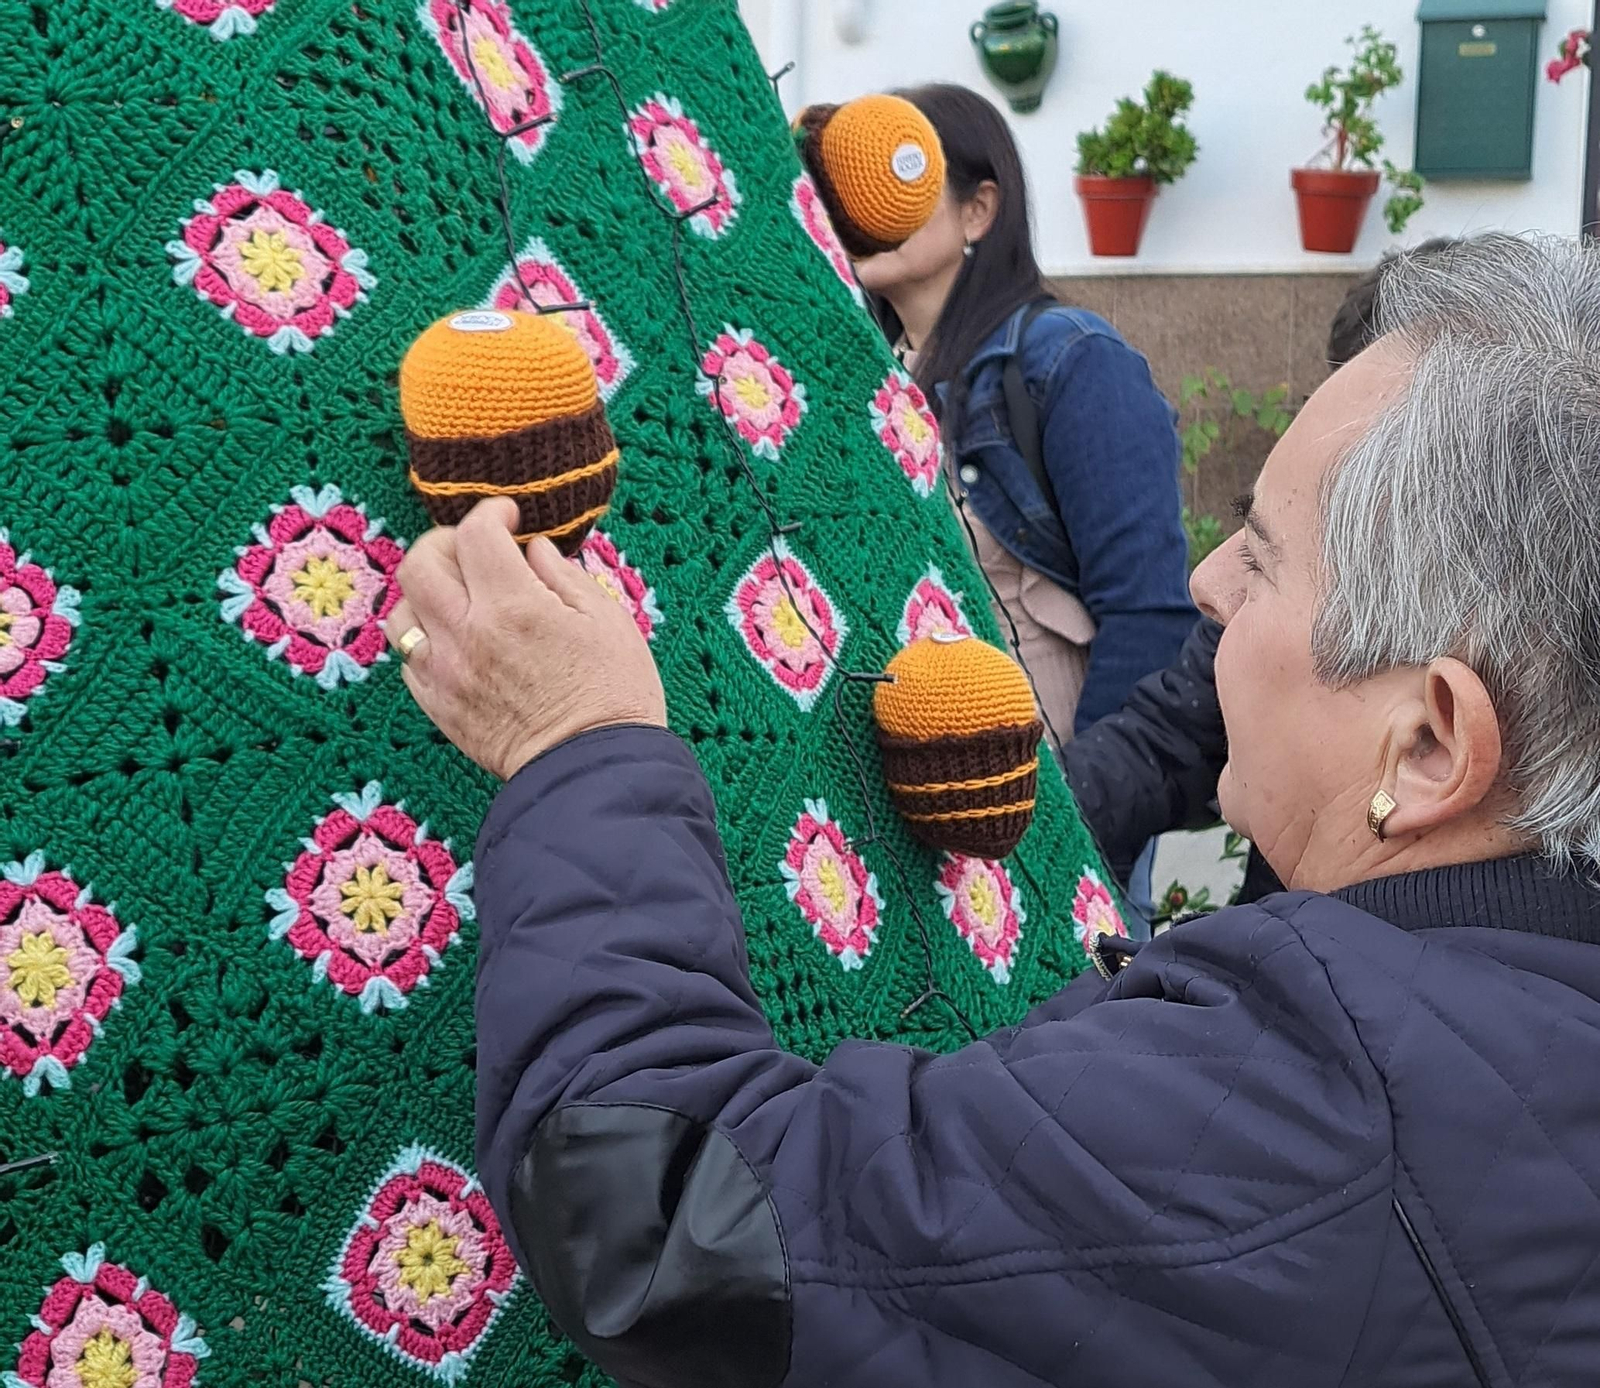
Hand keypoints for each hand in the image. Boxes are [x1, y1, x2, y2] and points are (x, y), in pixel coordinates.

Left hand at [385, 499, 666, 780]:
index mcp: (514, 606)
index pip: (477, 533)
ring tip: (459, 596)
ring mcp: (446, 673)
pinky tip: (457, 640)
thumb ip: (562, 574)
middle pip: (420, 563)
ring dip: (426, 591)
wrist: (594, 770)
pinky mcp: (439, 707)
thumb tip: (531, 549)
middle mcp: (468, 634)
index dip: (491, 512)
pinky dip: (425, 638)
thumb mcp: (607, 619)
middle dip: (445, 542)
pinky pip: (408, 658)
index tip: (508, 516)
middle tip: (474, 548)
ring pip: (402, 609)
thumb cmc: (614, 694)